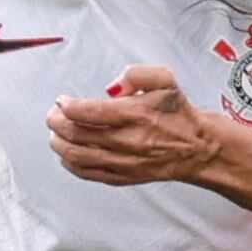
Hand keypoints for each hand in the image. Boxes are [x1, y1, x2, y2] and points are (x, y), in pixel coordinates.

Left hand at [48, 65, 228, 186]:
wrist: (198, 148)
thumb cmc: (179, 114)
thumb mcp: (165, 79)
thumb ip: (136, 73)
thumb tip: (111, 86)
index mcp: (136, 114)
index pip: (88, 112)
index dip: (67, 106)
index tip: (62, 100)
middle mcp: (128, 140)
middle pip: (77, 134)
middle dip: (57, 123)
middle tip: (53, 115)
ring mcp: (125, 162)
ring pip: (78, 156)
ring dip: (59, 144)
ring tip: (55, 134)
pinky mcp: (124, 177)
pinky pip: (89, 174)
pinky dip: (71, 164)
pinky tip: (67, 154)